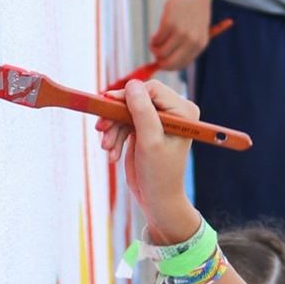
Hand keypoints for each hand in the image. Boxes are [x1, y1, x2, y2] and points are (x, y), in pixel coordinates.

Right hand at [96, 75, 198, 242]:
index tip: (107, 107)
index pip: (151, 89)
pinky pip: (123, 122)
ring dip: (112, 129)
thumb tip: (132, 85)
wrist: (156, 199)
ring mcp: (157, 120)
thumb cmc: (159, 174)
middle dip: (116, 115)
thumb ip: (142, 112)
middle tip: (100, 129)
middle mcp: (173, 112)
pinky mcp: (144, 128)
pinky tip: (112, 154)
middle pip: (135, 98)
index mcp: (183, 111)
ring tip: (107, 148)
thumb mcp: (150, 141)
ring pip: (125, 111)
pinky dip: (115, 136)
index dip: (127, 96)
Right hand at [149, 0, 212, 70]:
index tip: (162, 61)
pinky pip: (156, 40)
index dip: (169, 65)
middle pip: (169, 63)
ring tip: (155, 41)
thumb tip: (166, 62)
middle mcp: (192, 41)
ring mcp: (181, 33)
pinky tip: (155, 34)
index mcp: (200, 44)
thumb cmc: (194, 11)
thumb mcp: (196, 30)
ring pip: (160, 53)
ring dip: (154, 49)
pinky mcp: (169, 24)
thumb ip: (186, 46)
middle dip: (159, 61)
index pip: (181, 64)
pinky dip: (153, 40)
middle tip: (156, 53)